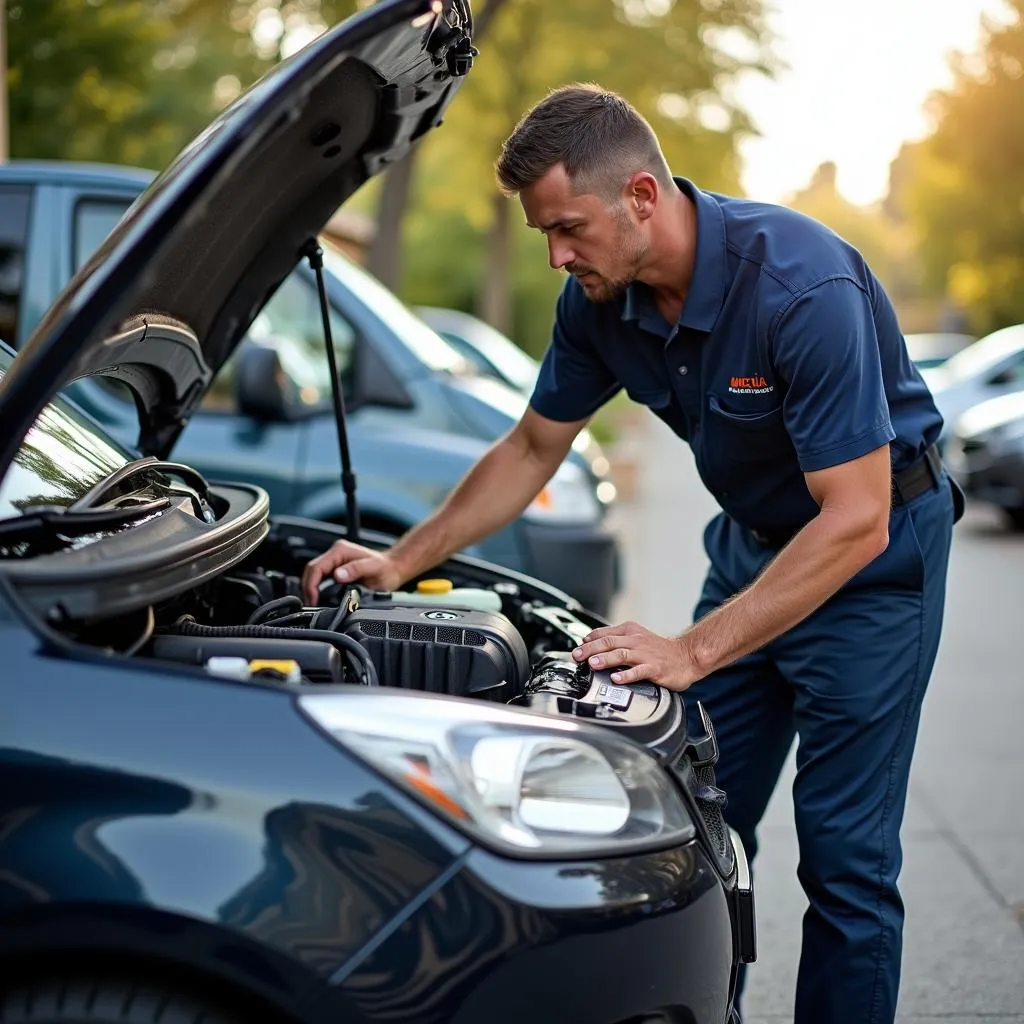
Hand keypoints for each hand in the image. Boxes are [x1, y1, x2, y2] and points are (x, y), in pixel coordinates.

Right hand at [302, 539, 402, 604]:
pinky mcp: (336, 570)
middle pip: (311, 571)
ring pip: (314, 575)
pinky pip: (321, 579)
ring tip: (314, 604)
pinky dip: (317, 589)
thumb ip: (356, 570)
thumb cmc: (386, 568)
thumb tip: (337, 575)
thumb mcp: (374, 568)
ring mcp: (335, 562)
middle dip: (308, 588)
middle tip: (312, 605)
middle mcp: (335, 554)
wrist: (393, 569)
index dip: (311, 585)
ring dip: (311, 589)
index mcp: (340, 550)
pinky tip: (320, 599)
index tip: (313, 599)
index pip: (316, 567)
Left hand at [571, 620, 701, 691]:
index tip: (577, 646)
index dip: (589, 640)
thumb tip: (591, 643)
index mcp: (630, 631)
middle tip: (577, 655)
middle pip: (609, 643)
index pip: (605, 633)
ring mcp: (645, 655)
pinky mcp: (655, 668)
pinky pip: (639, 671)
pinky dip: (626, 675)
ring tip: (592, 664)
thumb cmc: (659, 649)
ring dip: (605, 659)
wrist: (687, 656)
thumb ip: (616, 640)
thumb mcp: (636, 637)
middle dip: (590, 649)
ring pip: (621, 654)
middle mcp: (636, 641)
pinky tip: (616, 678)